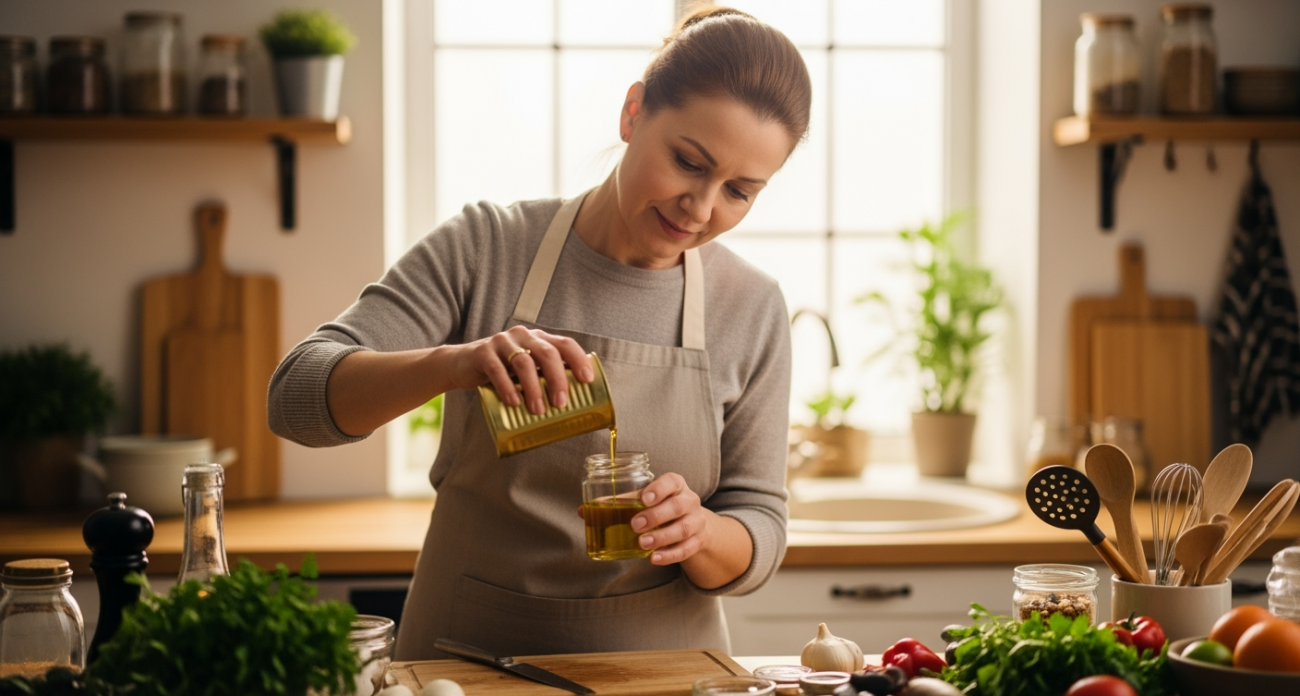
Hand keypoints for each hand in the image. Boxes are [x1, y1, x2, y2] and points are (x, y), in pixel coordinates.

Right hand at [450, 326, 591, 413]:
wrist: (462, 364)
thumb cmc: (501, 372)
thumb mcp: (525, 371)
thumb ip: (542, 379)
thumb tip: (572, 408)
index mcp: (539, 339)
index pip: (564, 344)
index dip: (578, 360)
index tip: (587, 380)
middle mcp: (523, 336)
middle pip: (547, 353)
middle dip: (557, 379)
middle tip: (561, 403)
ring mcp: (503, 342)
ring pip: (523, 362)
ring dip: (533, 388)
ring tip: (538, 409)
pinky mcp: (483, 352)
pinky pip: (497, 369)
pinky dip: (507, 387)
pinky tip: (514, 402)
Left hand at [630, 472, 712, 565]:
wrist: (691, 523)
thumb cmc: (663, 507)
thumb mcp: (647, 500)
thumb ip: (623, 503)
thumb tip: (587, 510)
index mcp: (676, 485)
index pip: (671, 482)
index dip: (659, 489)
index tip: (644, 499)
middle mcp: (689, 500)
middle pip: (677, 506)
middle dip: (655, 516)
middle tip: (635, 525)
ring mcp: (696, 521)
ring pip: (683, 529)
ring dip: (662, 537)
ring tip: (642, 544)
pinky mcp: (698, 541)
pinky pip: (686, 549)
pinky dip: (670, 555)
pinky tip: (655, 558)